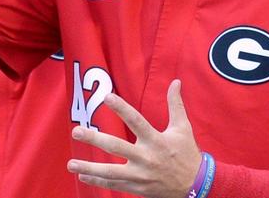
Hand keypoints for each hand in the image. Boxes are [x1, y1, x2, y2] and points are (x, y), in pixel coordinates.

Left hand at [67, 79, 201, 197]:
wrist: (198, 187)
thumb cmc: (187, 154)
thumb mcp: (183, 128)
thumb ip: (175, 105)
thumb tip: (175, 81)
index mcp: (156, 140)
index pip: (136, 121)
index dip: (122, 109)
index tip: (106, 97)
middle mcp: (146, 157)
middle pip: (117, 147)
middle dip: (95, 139)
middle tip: (76, 131)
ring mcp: (141, 175)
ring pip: (111, 172)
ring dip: (90, 168)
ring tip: (71, 164)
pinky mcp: (138, 187)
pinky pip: (115, 184)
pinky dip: (98, 181)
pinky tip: (82, 177)